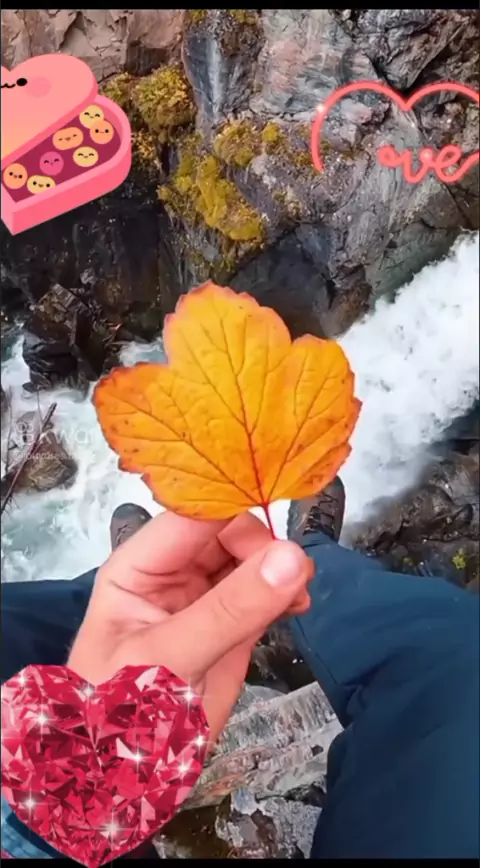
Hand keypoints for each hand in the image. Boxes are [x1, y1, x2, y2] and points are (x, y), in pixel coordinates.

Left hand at [67, 510, 312, 742]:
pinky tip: (297, 606)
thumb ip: (229, 610)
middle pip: (228, 531)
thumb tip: (292, 557)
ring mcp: (203, 597)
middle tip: (294, 578)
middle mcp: (172, 572)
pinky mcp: (230, 624)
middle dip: (264, 547)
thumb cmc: (121, 715)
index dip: (238, 513)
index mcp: (140, 566)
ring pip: (251, 558)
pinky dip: (285, 592)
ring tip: (298, 598)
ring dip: (279, 568)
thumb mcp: (170, 659)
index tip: (282, 534)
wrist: (120, 782)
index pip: (194, 516)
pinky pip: (263, 591)